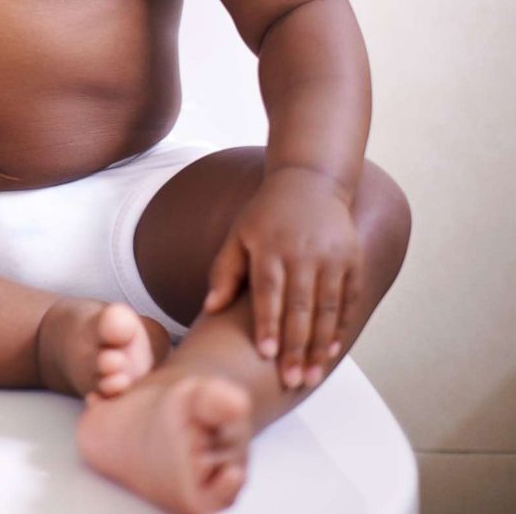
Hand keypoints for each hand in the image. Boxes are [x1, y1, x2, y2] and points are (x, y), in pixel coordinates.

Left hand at [200, 167, 364, 389]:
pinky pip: (347, 301)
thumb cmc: (265, 216)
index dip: (268, 324)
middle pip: (300, 308)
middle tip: (291, 380)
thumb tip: (209, 308)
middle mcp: (303, 254)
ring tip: (310, 376)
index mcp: (270, 248)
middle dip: (296, 346)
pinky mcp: (352, 261)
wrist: (310, 183)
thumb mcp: (238, 236)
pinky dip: (340, 328)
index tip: (265, 354)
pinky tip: (330, 352)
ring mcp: (332, 258)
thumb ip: (224, 271)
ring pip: (326, 309)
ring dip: (319, 346)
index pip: (269, 292)